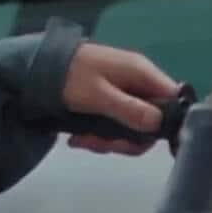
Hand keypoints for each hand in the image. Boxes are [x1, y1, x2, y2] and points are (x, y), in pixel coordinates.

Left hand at [61, 43, 180, 154]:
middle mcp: (137, 82)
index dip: (164, 123)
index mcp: (141, 73)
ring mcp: (124, 92)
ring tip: (84, 141)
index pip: (172, 99)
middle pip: (150, 120)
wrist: (39, 66)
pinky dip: (99, 135)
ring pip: (131, 126)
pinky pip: (115, 124)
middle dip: (127, 139)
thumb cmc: (69, 75)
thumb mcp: (99, 95)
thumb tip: (157, 123)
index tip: (143, 141)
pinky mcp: (109, 101)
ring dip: (109, 140)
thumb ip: (128, 109)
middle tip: (104, 146)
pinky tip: (79, 137)